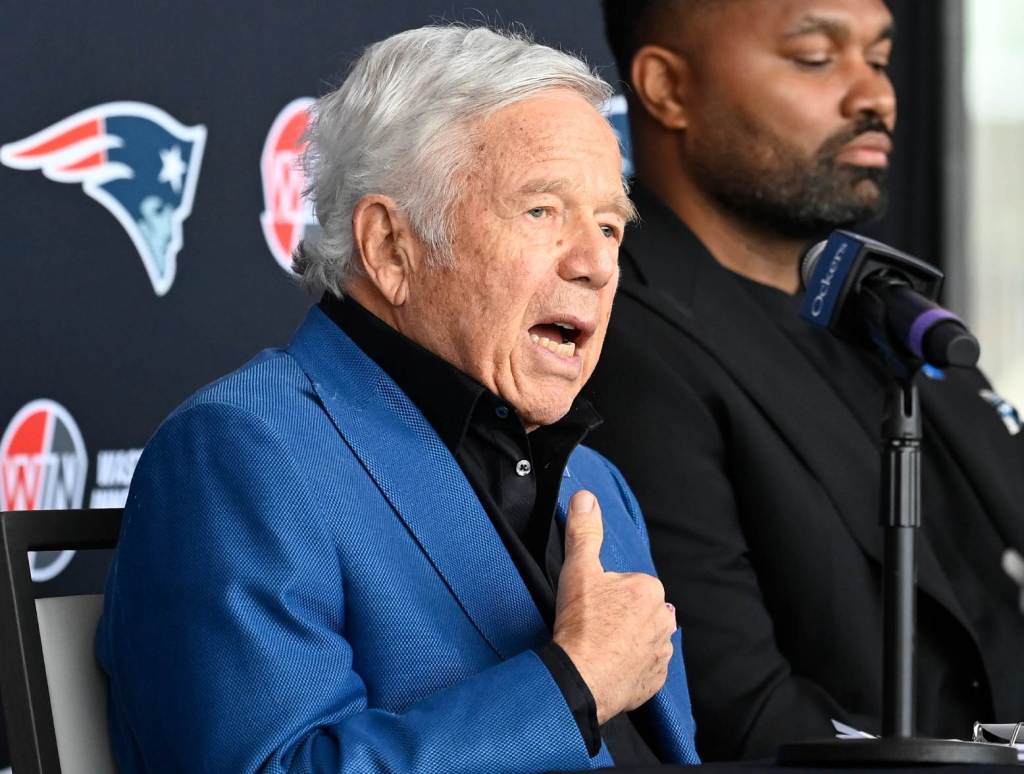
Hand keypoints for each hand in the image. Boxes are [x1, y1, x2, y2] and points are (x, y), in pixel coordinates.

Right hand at [553, 490, 676, 724]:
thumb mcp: (578, 569)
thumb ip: (584, 531)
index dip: (606, 594)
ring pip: (643, 637)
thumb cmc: (580, 624)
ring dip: (626, 640)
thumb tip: (586, 498)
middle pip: (637, 610)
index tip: (591, 605)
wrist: (580, 678)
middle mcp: (664, 618)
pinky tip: (609, 665)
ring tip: (599, 646)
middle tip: (592, 625)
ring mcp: (661, 651)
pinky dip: (630, 666)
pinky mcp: (655, 679)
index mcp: (649, 588)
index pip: (628, 585)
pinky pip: (644, 666)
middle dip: (619, 616)